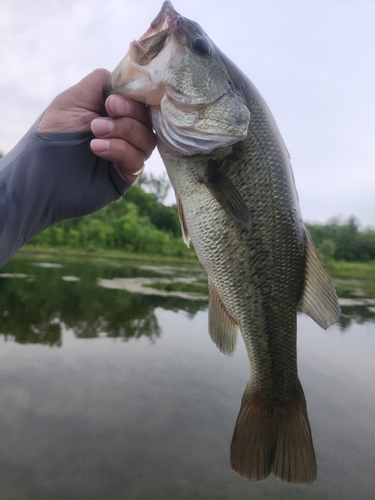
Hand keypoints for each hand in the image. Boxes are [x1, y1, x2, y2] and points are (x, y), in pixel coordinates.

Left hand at [38, 68, 155, 184]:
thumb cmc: (53, 133)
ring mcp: (126, 152)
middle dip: (127, 114)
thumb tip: (125, 77)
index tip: (111, 101)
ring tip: (96, 132)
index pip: (139, 99)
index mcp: (113, 110)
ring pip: (146, 138)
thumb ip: (99, 83)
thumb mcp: (73, 99)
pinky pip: (137, 159)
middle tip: (103, 115)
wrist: (41, 170)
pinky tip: (98, 148)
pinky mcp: (126, 173)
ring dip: (123, 131)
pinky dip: (121, 149)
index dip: (133, 97)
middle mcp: (124, 130)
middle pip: (146, 118)